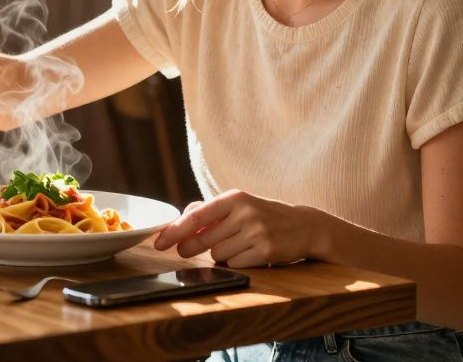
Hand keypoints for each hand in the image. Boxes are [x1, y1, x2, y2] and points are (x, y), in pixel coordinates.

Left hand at [153, 189, 320, 267]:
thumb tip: (180, 218)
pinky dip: (235, 262)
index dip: (174, 231)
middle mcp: (245, 213)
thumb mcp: (238, 204)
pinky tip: (248, 253)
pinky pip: (234, 264)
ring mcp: (257, 232)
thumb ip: (208, 210)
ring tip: (235, 245)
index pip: (196, 216)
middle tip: (184, 251)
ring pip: (217, 254)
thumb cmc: (263, 214)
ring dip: (219, 255)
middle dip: (190, 248)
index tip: (159, 242)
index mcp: (234, 197)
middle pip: (203, 239)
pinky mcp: (266, 252)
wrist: (304, 226)